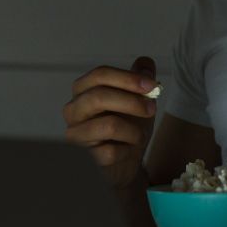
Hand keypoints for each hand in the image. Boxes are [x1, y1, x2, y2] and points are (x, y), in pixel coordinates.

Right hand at [62, 56, 159, 189]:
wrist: (125, 164)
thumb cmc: (127, 129)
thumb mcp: (138, 101)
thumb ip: (140, 81)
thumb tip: (146, 62)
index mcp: (84, 91)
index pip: (100, 74)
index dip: (127, 78)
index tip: (151, 84)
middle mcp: (74, 111)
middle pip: (99, 96)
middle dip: (132, 101)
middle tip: (152, 109)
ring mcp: (75, 135)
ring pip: (108, 125)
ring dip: (133, 130)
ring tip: (138, 135)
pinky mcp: (84, 158)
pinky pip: (111, 152)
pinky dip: (127, 151)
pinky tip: (126, 151)